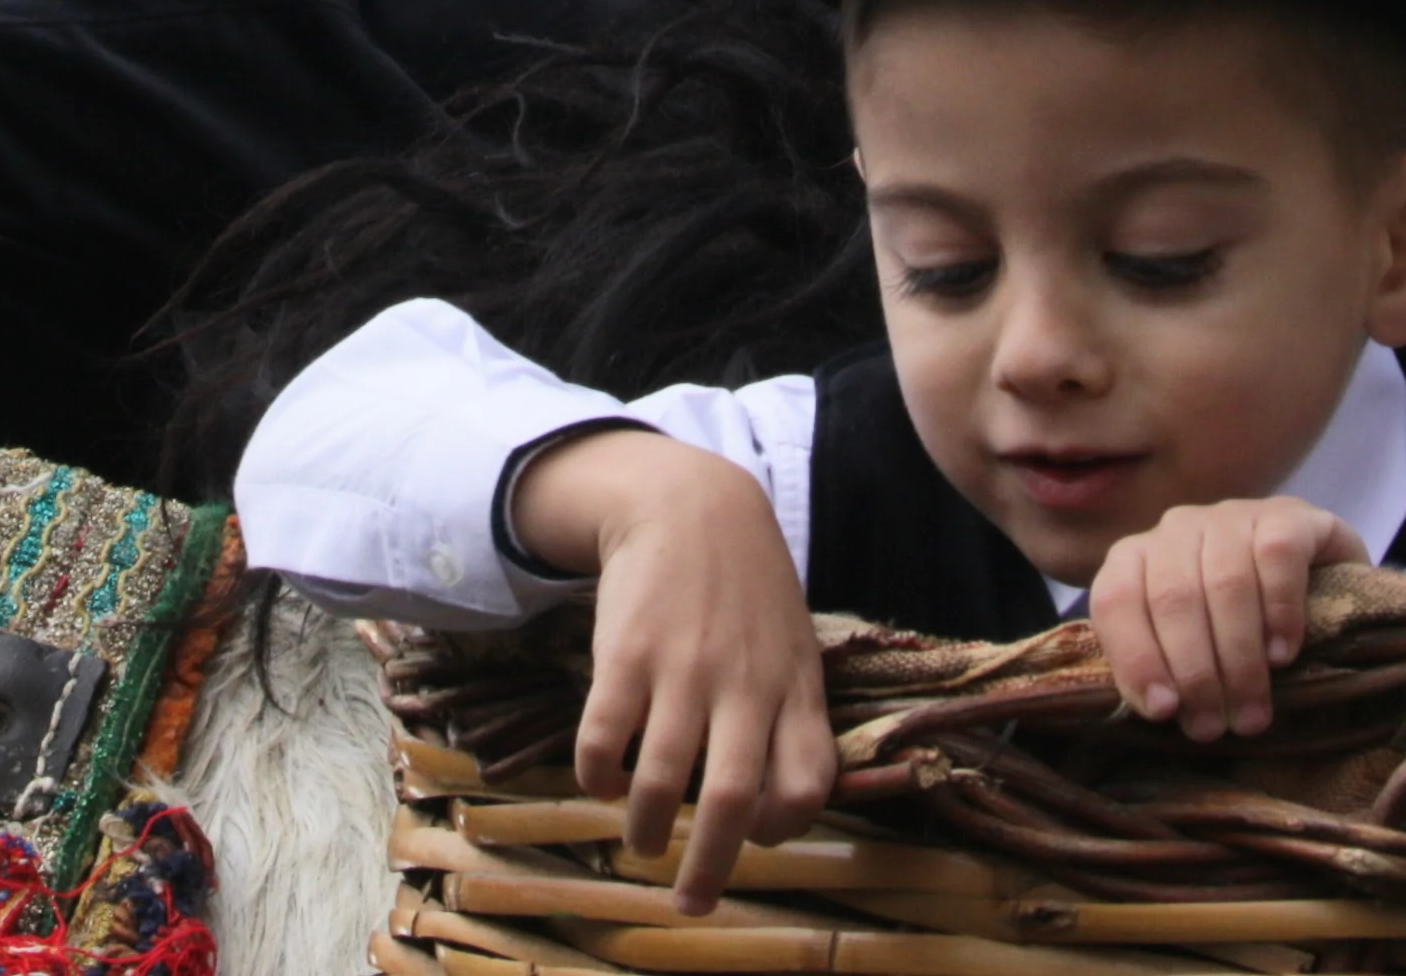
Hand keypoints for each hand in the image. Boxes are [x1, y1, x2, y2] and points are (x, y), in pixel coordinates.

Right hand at [510, 429, 837, 907]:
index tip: (754, 835)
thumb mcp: (794, 646)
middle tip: (690, 902)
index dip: (782, 827)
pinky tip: (602, 779)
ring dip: (645, 830)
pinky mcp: (625, 654)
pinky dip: (598, 776)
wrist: (690, 503)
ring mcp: (682, 670)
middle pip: (730, 804)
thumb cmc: (748, 590)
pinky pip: (603, 740)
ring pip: (660, 782)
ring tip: (639, 841)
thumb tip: (784, 807)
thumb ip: (795, 717)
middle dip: (707, 870)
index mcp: (794, 690)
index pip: (807, 785)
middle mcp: (742, 687)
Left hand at [1089, 494, 1364, 740]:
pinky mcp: (1287, 515)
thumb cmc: (1235, 628)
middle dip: (1195, 673)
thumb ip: (1163, 668)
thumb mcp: (1188, 647)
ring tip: (1252, 712)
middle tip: (1217, 727)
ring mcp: (1232, 516)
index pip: (1115, 599)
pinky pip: (1277, 557)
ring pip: (1225, 583)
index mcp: (1135, 557)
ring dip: (1238, 658)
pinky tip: (1283, 655)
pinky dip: (1279, 612)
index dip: (1136, 656)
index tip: (1164, 710)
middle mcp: (1177, 529)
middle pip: (1173, 598)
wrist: (1316, 582)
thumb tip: (1162, 708)